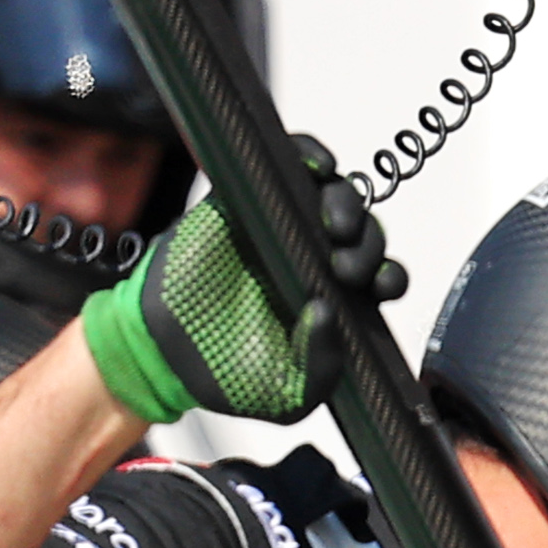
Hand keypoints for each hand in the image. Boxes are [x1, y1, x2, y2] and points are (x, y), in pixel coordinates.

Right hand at [78, 138, 393, 427]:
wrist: (160, 353)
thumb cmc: (226, 375)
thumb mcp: (289, 394)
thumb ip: (323, 365)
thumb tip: (329, 311)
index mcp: (331, 299)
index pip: (378, 276)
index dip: (387, 276)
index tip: (376, 286)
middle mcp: (310, 259)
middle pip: (361, 231)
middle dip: (367, 242)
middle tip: (346, 266)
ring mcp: (276, 227)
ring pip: (330, 193)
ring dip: (345, 201)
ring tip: (336, 224)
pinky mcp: (238, 201)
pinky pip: (281, 163)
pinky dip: (307, 153)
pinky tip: (318, 167)